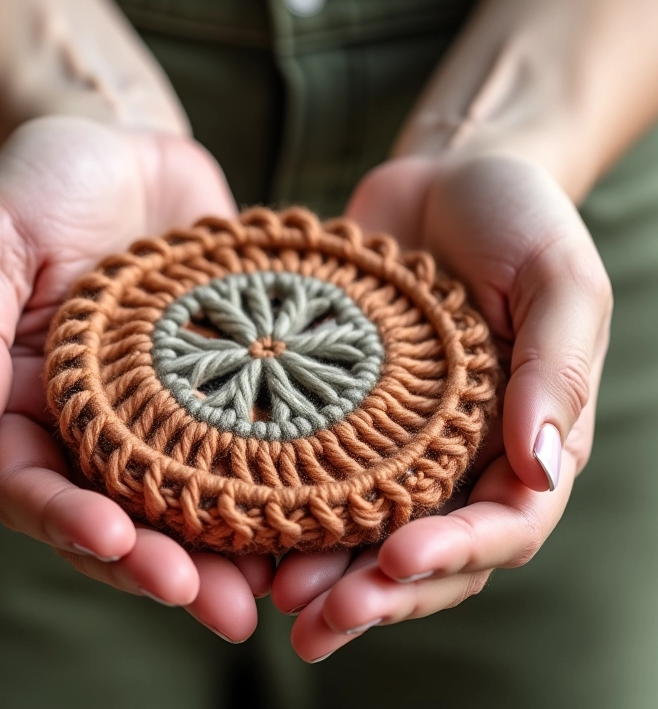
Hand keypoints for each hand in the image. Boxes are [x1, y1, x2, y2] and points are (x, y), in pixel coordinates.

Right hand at [0, 116, 271, 642]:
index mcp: (32, 398)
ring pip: (193, 498)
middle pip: (124, 514)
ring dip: (229, 551)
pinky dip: (277, 485)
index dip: (72, 522)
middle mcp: (100, 417)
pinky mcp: (226, 380)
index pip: (37, 485)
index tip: (119, 541)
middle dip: (165, 565)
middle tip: (223, 607)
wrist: (129, 144)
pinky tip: (318, 517)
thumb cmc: (48, 178)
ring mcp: (169, 404)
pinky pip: (250, 442)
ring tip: (276, 591)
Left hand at [271, 154, 611, 661]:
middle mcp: (458, 453)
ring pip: (363, 530)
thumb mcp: (558, 279)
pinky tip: (241, 532)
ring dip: (323, 574)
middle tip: (316, 622)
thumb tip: (543, 467)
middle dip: (377, 593)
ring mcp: (395, 437)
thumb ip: (558, 368)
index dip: (456, 552)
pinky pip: (314, 471)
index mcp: (524, 436)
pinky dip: (285, 510)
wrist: (445, 177)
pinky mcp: (339, 409)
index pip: (503, 522)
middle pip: (425, 550)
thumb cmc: (516, 218)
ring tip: (269, 599)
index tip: (399, 561)